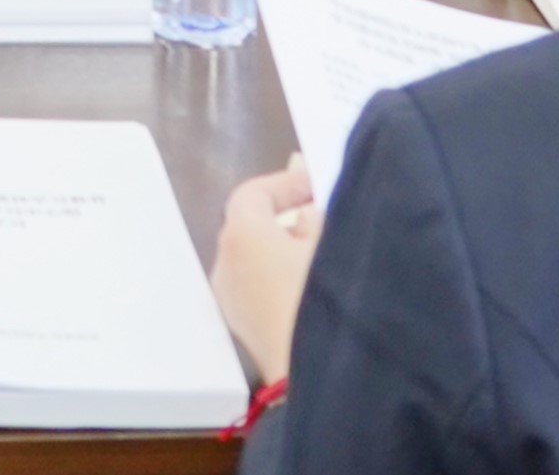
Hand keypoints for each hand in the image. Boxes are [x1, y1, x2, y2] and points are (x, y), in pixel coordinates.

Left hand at [212, 162, 321, 387]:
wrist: (315, 376)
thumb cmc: (325, 298)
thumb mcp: (332, 246)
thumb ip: (319, 220)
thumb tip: (306, 216)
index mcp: (241, 234)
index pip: (253, 193)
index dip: (286, 183)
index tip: (317, 184)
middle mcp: (225, 263)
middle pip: (250, 225)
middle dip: (286, 217)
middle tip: (324, 216)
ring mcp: (230, 300)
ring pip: (254, 260)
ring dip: (284, 251)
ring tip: (325, 253)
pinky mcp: (243, 329)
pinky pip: (258, 288)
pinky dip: (281, 278)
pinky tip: (315, 289)